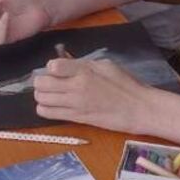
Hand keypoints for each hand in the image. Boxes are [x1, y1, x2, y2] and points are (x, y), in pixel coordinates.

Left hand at [32, 57, 147, 132]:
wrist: (138, 108)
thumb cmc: (125, 84)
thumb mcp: (105, 65)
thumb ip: (82, 64)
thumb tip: (65, 62)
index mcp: (85, 71)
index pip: (53, 66)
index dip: (50, 67)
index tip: (55, 69)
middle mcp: (76, 87)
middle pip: (42, 83)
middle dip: (41, 81)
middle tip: (48, 81)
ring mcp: (75, 104)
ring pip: (41, 99)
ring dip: (41, 94)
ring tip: (50, 93)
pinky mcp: (76, 118)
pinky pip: (48, 113)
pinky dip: (44, 108)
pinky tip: (52, 105)